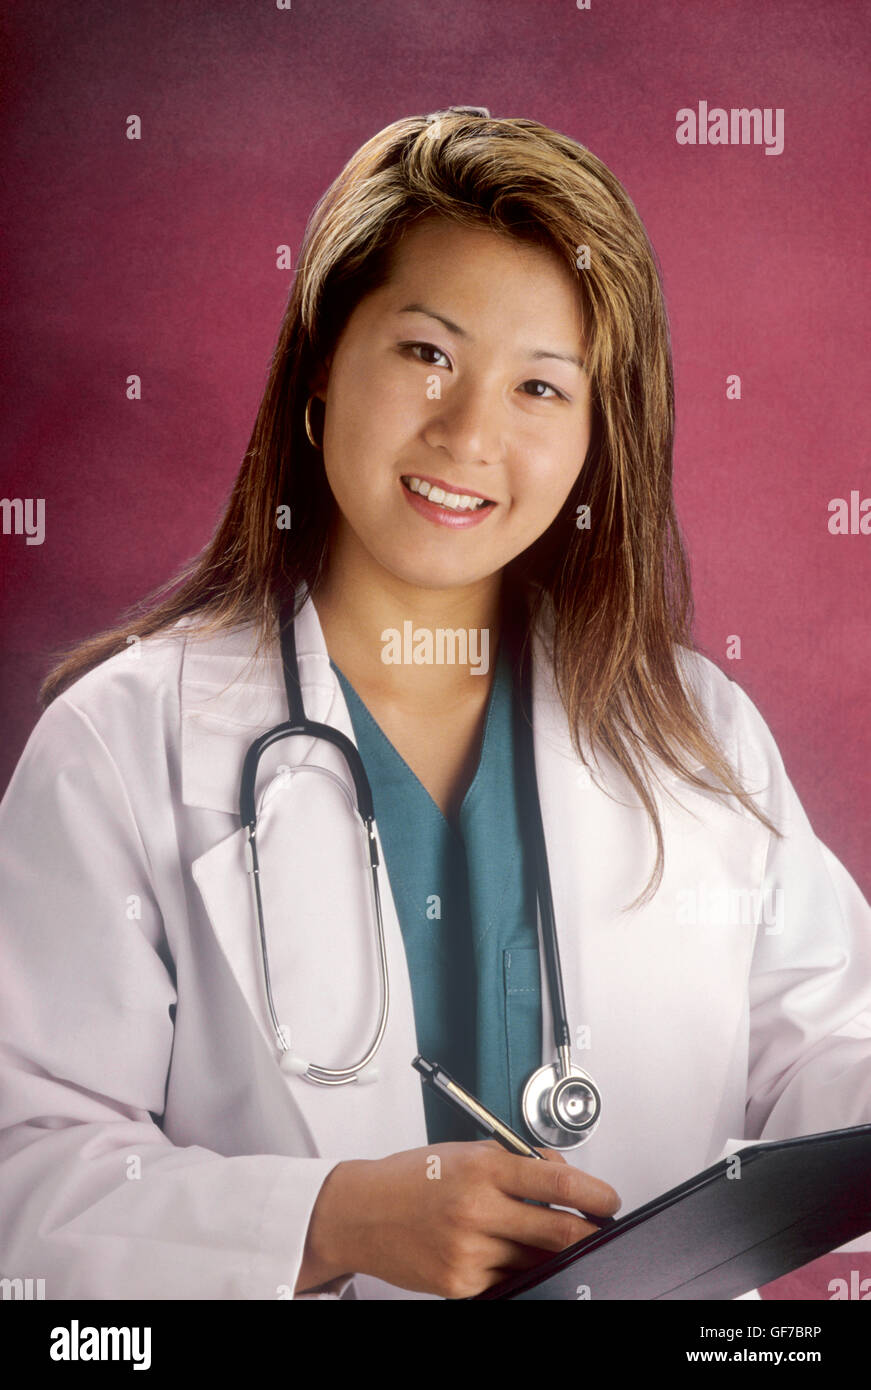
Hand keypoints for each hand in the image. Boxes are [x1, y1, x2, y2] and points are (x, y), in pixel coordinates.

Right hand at [296, 1140, 620, 1297]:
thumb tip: (560, 1175)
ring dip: (550, 1252)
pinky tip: (500, 1252)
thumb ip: (515, 1161)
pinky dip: (514, 1268)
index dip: (596, 1194)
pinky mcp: (460, 1283)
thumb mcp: (466, 1152)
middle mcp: (478, 1209)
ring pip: (537, 1261)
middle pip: (560, 1231)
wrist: (360, 1213)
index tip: (608, 1199)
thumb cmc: (411, 1178)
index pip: (558, 1182)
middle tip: (597, 1227)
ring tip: (539, 1237)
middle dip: (589, 1232)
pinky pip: (507, 1280)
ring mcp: (470, 1251)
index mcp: (483, 1168)